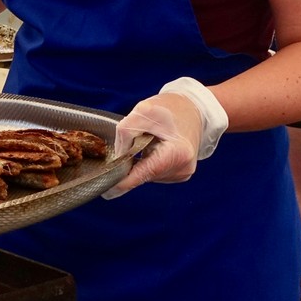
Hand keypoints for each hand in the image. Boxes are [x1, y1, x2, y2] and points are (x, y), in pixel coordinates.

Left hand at [102, 78, 226, 198]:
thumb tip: (118, 157)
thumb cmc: (170, 108)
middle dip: (131, 164)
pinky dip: (148, 162)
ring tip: (150, 141)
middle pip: (144, 174)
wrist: (193, 109)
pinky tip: (154, 148)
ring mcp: (182, 173)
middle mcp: (182, 168)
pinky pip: (154, 172)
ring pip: (147, 175)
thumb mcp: (143, 111)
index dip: (123, 183)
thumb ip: (126, 133)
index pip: (144, 173)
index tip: (107, 191)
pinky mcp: (179, 174)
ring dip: (141, 162)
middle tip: (131, 143)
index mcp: (177, 153)